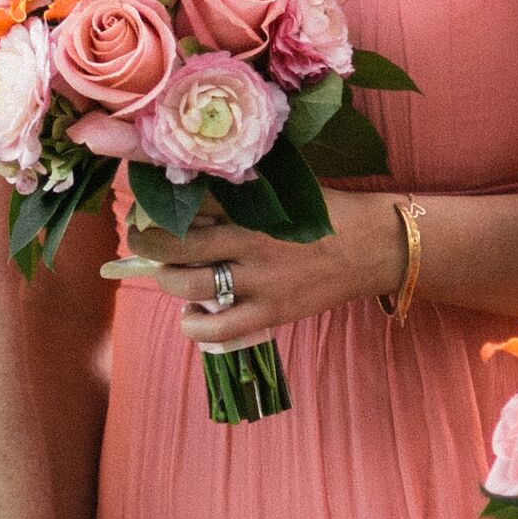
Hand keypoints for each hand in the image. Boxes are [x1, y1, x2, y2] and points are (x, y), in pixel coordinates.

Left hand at [105, 192, 404, 350]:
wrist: (375, 246)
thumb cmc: (329, 213)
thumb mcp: (286, 189)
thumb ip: (243, 191)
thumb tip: (193, 189)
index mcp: (254, 203)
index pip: (190, 199)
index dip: (159, 200)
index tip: (147, 201)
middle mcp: (250, 241)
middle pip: (176, 243)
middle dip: (147, 240)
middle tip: (142, 237)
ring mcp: (260, 281)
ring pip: (188, 285)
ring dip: (167, 279)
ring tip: (168, 273)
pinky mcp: (271, 312)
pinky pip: (217, 329)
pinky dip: (193, 325)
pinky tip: (191, 315)